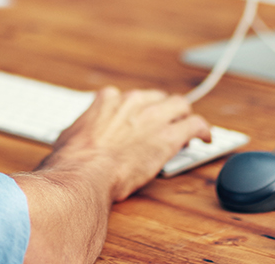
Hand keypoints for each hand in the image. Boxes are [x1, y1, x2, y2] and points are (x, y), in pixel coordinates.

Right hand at [41, 87, 210, 201]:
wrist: (84, 175)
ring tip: (188, 128)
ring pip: (180, 105)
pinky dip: (203, 130)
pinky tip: (205, 138)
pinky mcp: (169, 136)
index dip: (135, 113)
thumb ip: (79, 133)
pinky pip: (195, 124)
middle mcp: (132, 102)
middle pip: (156, 99)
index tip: (136, 122)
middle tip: (165, 125)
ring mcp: (152, 116)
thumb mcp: (69, 138)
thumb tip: (74, 141)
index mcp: (106, 101)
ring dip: (184, 116)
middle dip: (162, 111)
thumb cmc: (72, 163)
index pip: (128, 99)